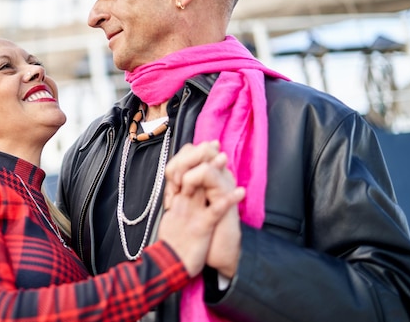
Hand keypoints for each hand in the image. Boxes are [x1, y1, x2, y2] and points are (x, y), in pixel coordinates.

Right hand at [164, 142, 242, 277]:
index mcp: (177, 199)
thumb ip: (178, 202)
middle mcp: (182, 202)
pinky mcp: (201, 226)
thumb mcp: (174, 219)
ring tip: (225, 158)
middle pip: (189, 172)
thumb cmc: (175, 244)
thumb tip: (183, 189)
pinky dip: (228, 200)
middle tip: (214, 143)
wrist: (168, 266)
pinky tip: (240, 192)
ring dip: (214, 170)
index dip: (192, 157)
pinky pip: (215, 210)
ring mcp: (190, 213)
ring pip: (200, 185)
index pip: (181, 171)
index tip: (205, 146)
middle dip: (202, 156)